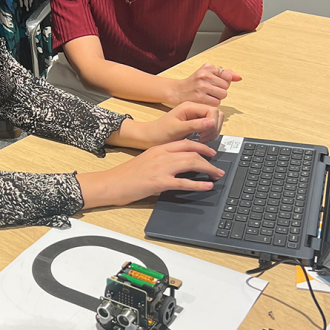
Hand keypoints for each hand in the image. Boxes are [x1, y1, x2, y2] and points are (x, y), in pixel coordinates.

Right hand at [79, 140, 223, 208]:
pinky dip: (198, 184)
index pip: (186, 143)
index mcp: (159, 148)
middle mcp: (162, 155)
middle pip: (192, 151)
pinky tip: (206, 187)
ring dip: (208, 169)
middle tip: (218, 167)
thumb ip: (162, 160)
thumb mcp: (146, 161)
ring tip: (216, 175)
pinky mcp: (160, 182)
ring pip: (191, 163)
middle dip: (209, 158)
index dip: (202, 146)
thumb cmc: (126, 175)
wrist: (112, 183)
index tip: (211, 152)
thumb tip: (177, 166)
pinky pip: (184, 182)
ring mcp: (161, 168)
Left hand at [146, 102, 223, 146]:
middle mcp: (194, 109)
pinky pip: (210, 126)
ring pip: (215, 121)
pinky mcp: (196, 123)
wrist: (151, 137)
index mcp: (189, 106)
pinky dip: (209, 134)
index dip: (213, 123)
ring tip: (202, 140)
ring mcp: (196, 116)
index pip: (212, 110)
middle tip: (204, 139)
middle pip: (216, 115)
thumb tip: (211, 122)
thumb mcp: (177, 129)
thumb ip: (194, 125)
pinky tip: (201, 139)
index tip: (205, 135)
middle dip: (214, 128)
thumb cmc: (160, 133)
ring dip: (213, 132)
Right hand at [167, 63, 241, 106]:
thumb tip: (239, 77)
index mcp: (208, 67)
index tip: (215, 83)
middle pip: (226, 86)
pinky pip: (216, 103)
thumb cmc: (194, 83)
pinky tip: (205, 100)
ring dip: (217, 98)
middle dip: (220, 90)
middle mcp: (204, 75)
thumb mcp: (208, 73)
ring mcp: (202, 87)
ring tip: (208, 95)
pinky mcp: (200, 98)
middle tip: (210, 90)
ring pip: (222, 95)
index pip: (228, 76)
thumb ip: (225, 74)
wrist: (178, 91)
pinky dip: (212, 103)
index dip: (224, 82)